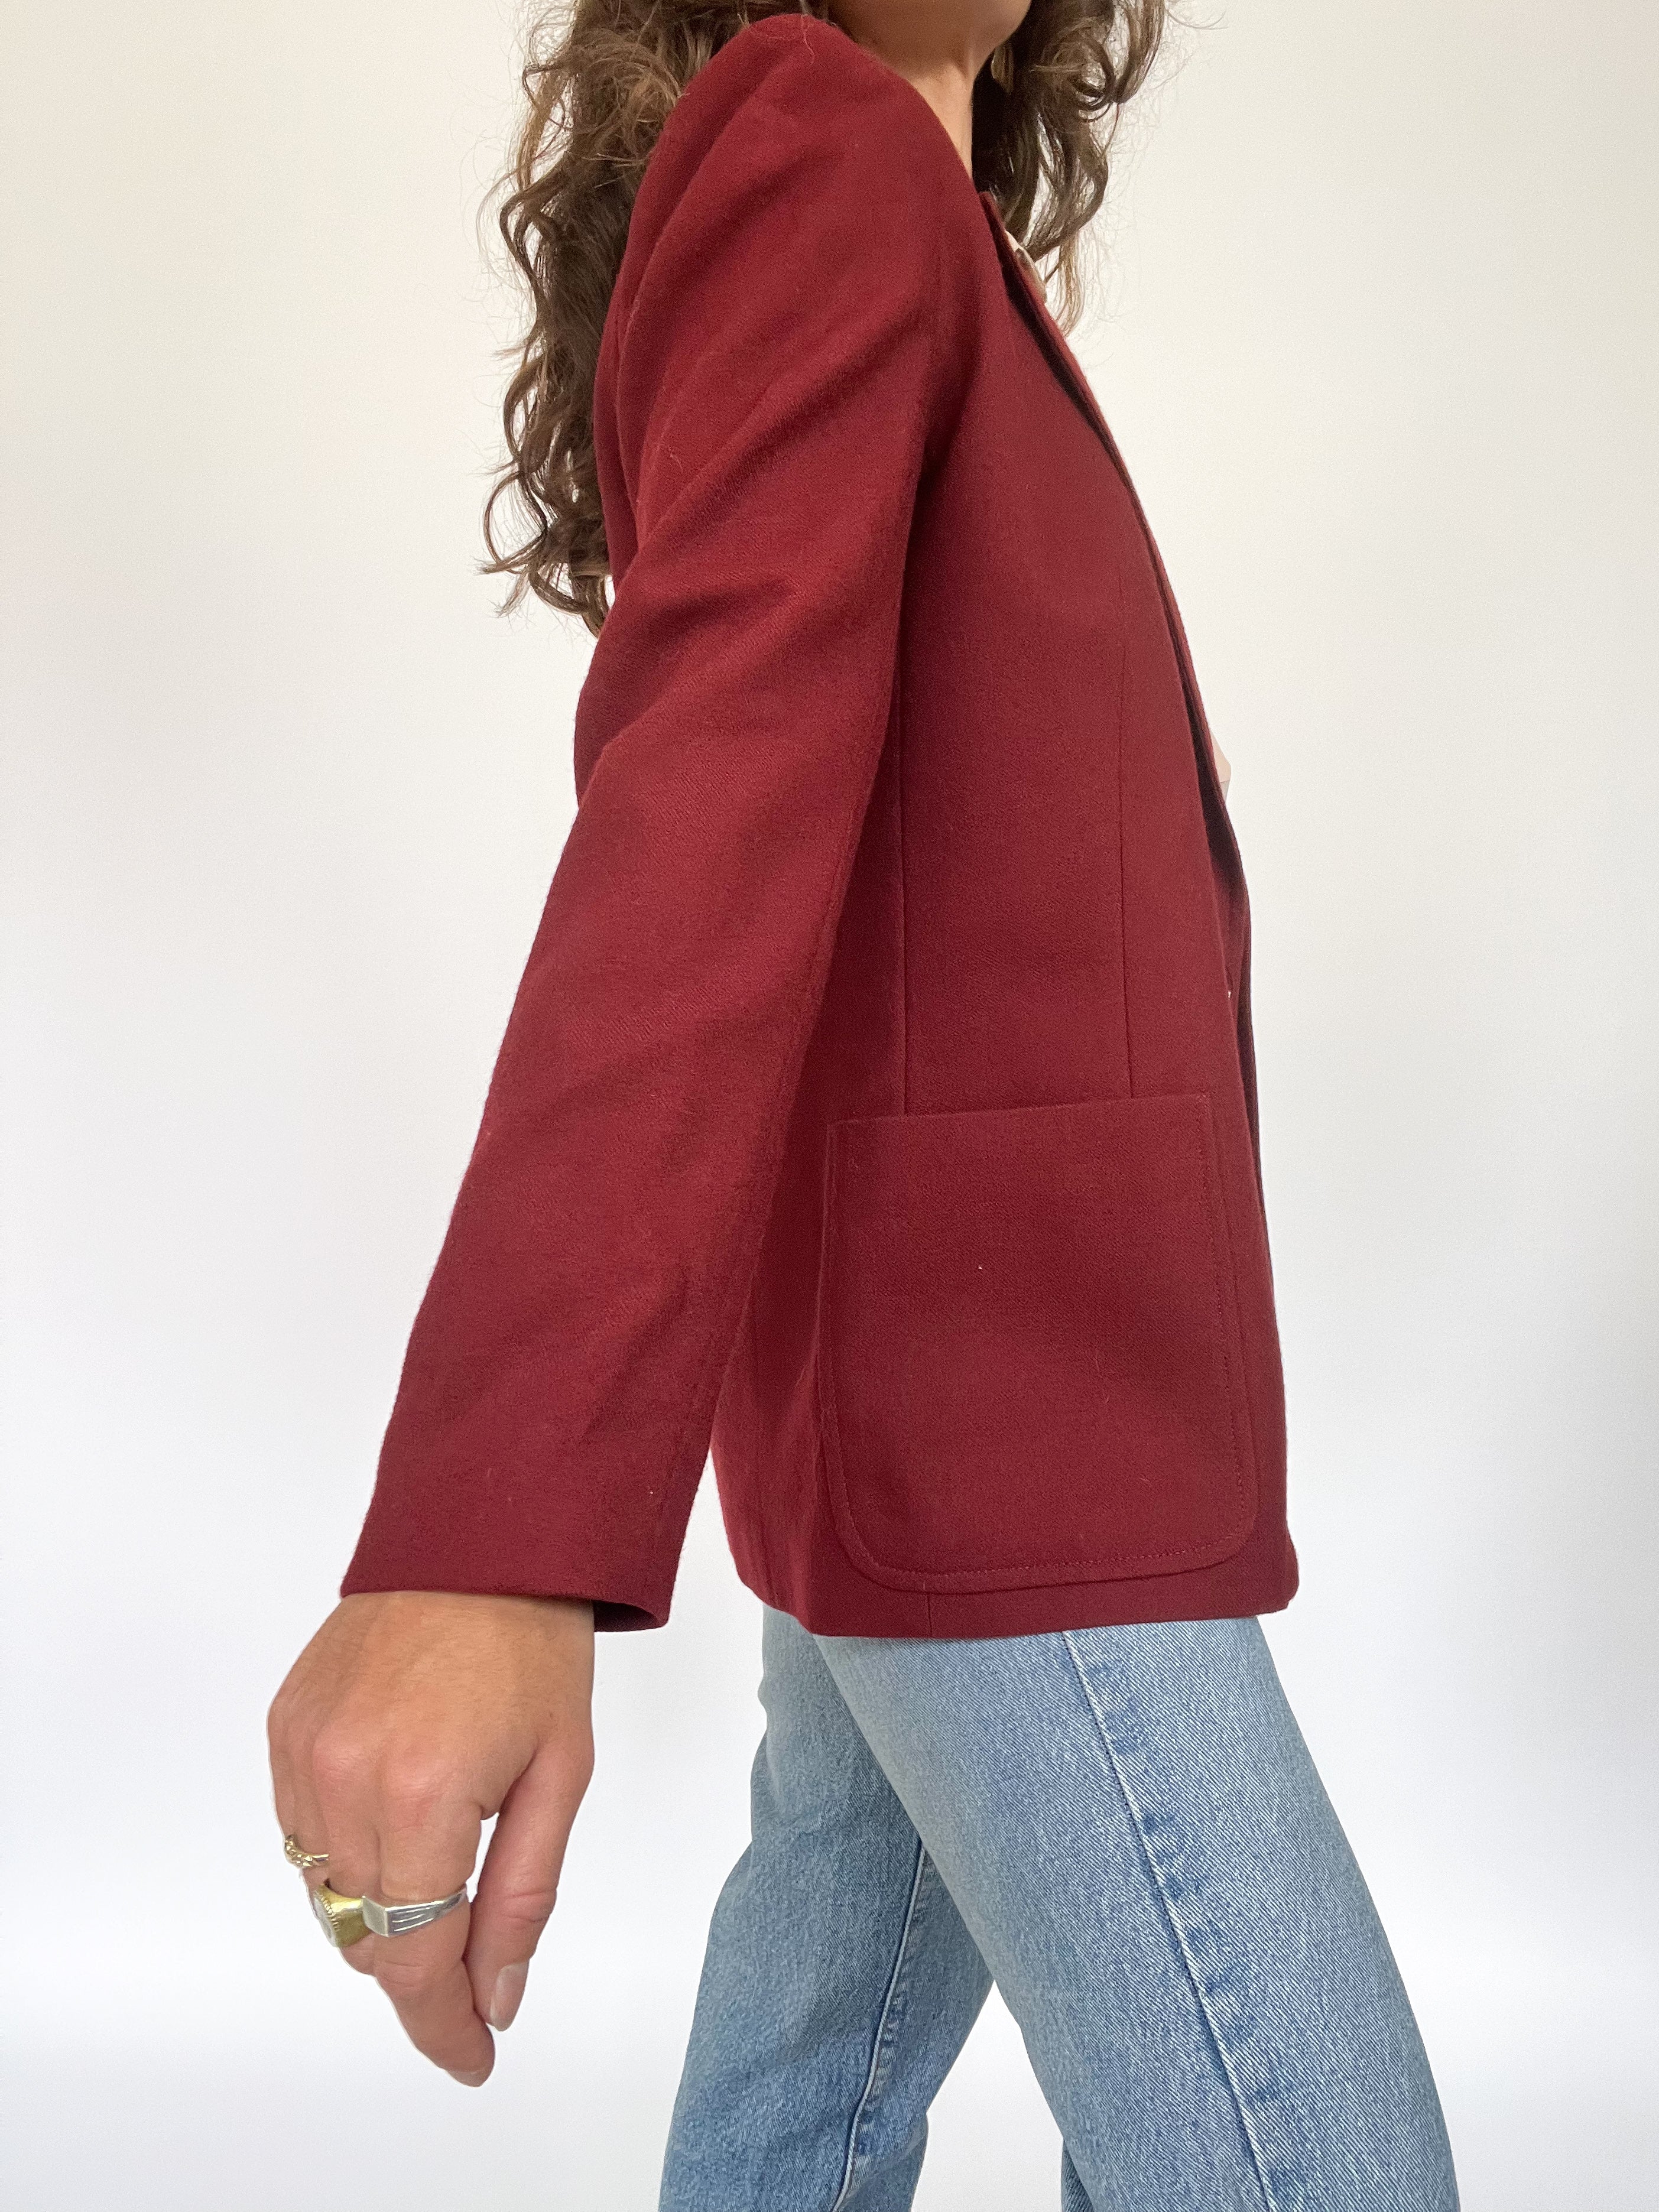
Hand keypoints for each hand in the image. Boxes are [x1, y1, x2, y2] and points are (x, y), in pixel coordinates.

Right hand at [268, 1590, 594, 2084]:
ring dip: (379, 1907)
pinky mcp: (283, 1726)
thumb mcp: (559, 1775)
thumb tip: (494, 1996)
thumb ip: (522, 1897)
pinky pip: (299, 1831)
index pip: (414, 1958)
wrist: (478, 1536)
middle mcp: (346, 1779)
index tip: (471, 2057)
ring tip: (439, 1860)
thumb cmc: (532, 1646)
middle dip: (421, 1962)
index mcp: (424, 1795)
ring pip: (326, 1892)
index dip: (441, 2024)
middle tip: (474, 1953)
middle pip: (368, 1933)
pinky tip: (393, 1814)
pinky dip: (342, 1849)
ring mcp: (304, 1751)